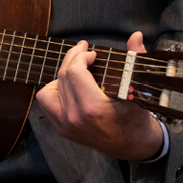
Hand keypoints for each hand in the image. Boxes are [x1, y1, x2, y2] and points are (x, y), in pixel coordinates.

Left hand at [34, 31, 163, 160]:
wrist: (133, 146)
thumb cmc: (136, 118)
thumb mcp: (137, 89)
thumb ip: (134, 58)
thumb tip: (136, 36)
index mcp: (92, 108)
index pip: (74, 71)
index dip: (81, 56)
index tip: (92, 53)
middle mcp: (74, 117)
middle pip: (62, 77)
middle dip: (72, 59)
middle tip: (83, 52)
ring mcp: (65, 125)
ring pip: (49, 88)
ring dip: (62, 75)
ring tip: (76, 70)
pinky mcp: (61, 129)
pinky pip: (46, 102)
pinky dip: (53, 90)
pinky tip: (68, 86)